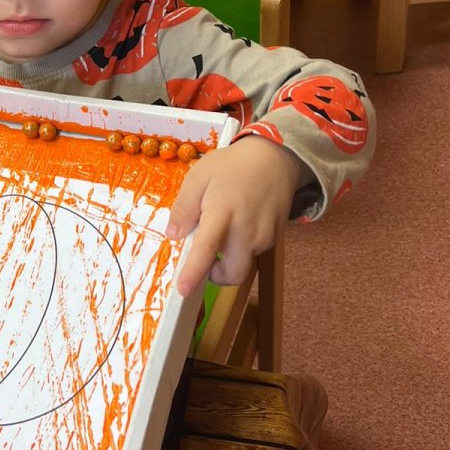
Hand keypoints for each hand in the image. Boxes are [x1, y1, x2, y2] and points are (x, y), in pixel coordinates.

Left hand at [166, 136, 306, 296]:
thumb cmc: (232, 166)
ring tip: (224, 228)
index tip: (184, 290)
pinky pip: (254, 253)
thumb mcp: (199, 177)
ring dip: (229, 259)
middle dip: (215, 275)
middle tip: (205, 257)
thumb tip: (173, 235)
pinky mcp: (275, 238)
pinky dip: (242, 248)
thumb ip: (184, 207)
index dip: (194, 272)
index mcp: (223, 212)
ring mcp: (264, 236)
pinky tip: (239, 224)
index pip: (207, 249)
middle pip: (233, 273)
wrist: (275, 158)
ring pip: (244, 264)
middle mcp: (247, 230)